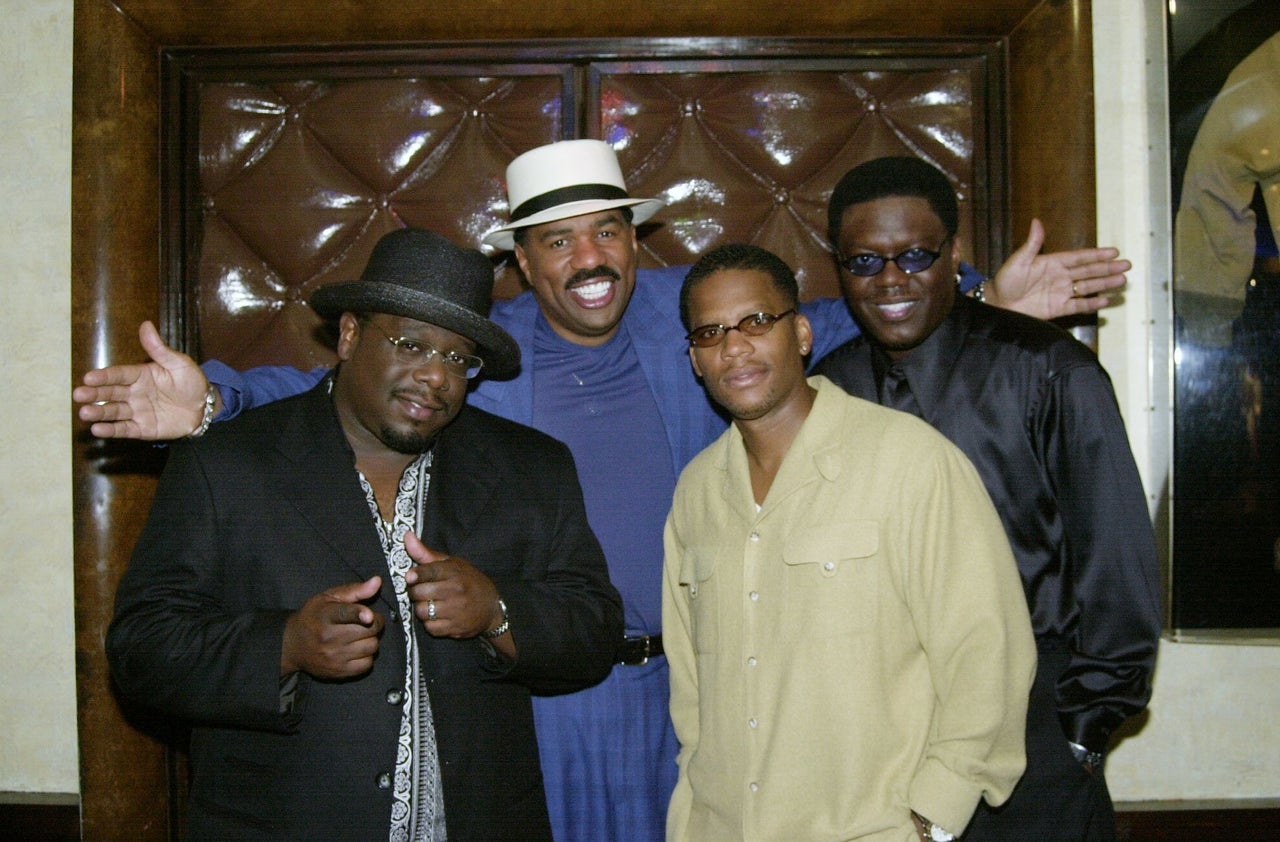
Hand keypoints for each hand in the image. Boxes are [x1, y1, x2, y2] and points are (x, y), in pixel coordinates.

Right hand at [73, 320, 212, 439]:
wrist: (206, 408)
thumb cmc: (191, 382)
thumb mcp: (179, 363)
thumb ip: (159, 349)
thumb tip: (146, 325)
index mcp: (140, 375)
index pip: (119, 374)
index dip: (104, 376)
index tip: (89, 377)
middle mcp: (134, 393)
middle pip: (111, 393)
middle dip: (94, 394)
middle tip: (78, 394)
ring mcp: (137, 411)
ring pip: (114, 411)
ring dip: (98, 413)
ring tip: (84, 413)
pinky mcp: (143, 428)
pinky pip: (125, 429)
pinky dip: (111, 430)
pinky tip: (97, 430)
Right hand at [281, 576, 384, 678]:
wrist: (291, 645)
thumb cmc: (313, 617)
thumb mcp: (329, 598)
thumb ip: (355, 590)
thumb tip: (377, 581)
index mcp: (325, 615)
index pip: (344, 614)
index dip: (359, 613)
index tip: (369, 615)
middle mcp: (328, 637)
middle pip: (368, 630)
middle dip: (375, 623)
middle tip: (368, 621)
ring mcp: (334, 656)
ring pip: (371, 646)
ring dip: (371, 639)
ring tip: (360, 635)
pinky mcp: (338, 671)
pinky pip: (367, 664)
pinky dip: (367, 656)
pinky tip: (357, 650)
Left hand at [402, 531, 504, 639]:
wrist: (492, 607)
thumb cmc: (468, 581)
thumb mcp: (452, 564)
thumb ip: (426, 553)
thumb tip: (406, 535)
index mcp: (454, 572)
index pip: (428, 571)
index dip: (415, 575)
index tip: (410, 577)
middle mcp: (455, 590)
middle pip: (419, 593)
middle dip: (415, 593)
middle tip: (420, 591)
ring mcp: (456, 610)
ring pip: (422, 611)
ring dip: (421, 609)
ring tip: (429, 604)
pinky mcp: (455, 628)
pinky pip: (430, 627)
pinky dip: (430, 623)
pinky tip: (437, 616)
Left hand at [985, 219, 1130, 319]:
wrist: (997, 304)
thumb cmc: (1005, 280)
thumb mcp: (1018, 260)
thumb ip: (1031, 244)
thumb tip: (1036, 222)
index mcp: (1053, 262)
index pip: (1080, 257)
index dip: (1096, 255)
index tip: (1114, 251)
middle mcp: (1061, 277)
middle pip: (1089, 271)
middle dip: (1108, 268)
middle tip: (1127, 265)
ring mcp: (1061, 293)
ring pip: (1088, 287)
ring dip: (1105, 284)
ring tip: (1122, 280)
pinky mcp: (1058, 308)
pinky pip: (1078, 306)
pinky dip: (1091, 303)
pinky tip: (1105, 300)